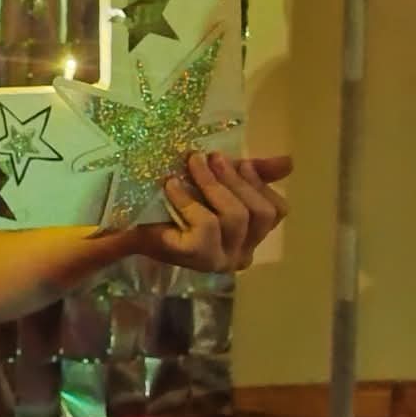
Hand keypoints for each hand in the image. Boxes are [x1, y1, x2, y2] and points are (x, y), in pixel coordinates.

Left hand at [131, 153, 291, 273]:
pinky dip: (189, 200)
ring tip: (192, 163)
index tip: (241, 162)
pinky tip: (172, 186)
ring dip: (212, 184)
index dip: (261, 183)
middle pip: (259, 214)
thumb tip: (289, 161)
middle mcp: (240, 254)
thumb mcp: (215, 182)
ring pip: (236, 218)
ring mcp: (220, 260)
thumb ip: (252, 174)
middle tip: (211, 157)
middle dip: (236, 180)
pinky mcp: (196, 257)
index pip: (276, 211)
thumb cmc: (173, 200)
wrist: (126, 221)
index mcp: (249, 237)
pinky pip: (206, 225)